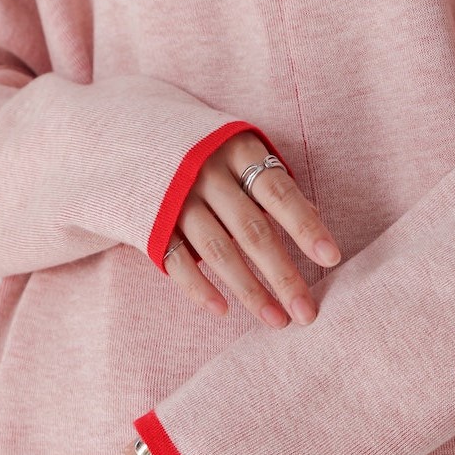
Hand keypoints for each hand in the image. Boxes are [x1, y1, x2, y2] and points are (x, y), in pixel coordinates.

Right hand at [164, 132, 340, 326]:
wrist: (122, 133)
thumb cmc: (202, 150)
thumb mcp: (237, 150)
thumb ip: (270, 184)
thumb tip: (315, 221)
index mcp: (236, 149)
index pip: (279, 192)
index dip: (305, 226)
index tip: (331, 259)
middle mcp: (205, 172)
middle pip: (252, 230)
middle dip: (282, 275)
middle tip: (307, 313)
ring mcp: (174, 197)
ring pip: (217, 251)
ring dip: (250, 291)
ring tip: (277, 320)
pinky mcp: (148, 221)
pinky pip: (176, 261)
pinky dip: (200, 288)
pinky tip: (224, 311)